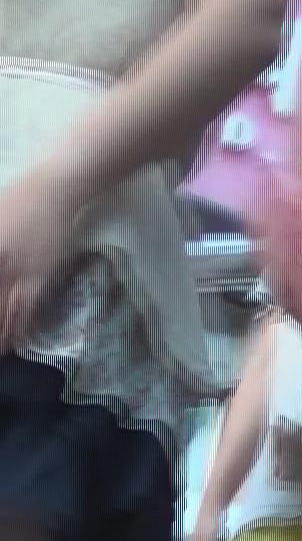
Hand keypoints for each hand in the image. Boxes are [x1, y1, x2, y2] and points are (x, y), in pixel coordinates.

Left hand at [0, 164, 83, 354]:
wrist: (58, 188)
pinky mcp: (41, 276)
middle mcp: (1, 262)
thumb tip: (2, 263)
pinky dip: (20, 328)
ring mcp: (19, 270)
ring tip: (0, 352)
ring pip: (3, 310)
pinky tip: (15, 342)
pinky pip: (27, 309)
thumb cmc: (22, 197)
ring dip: (1, 333)